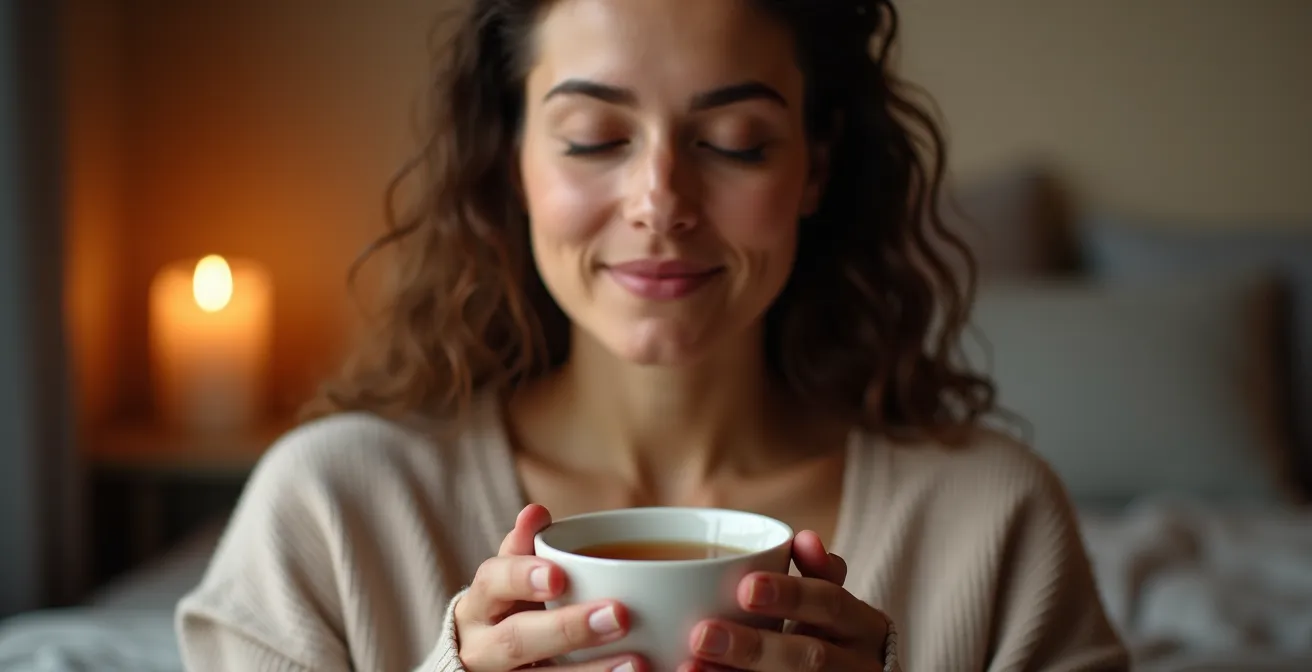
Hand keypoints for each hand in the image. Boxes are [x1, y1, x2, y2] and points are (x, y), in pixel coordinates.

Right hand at [454, 504, 644, 671]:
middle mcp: (481, 647)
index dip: (521, 577)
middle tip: (619, 615)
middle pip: (516, 641)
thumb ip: (523, 548)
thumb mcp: (509, 579)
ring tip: (636, 662)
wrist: (483, 663)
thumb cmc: (507, 609)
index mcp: (481, 605)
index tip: (558, 576)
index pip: (491, 583)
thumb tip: (535, 512)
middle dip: (568, 629)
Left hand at [682, 531, 891, 671]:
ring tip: (689, 666)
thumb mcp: (832, 604)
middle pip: (810, 658)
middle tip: (701, 633)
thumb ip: (818, 572)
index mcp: (864, 625)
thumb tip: (803, 539)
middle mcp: (858, 663)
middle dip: (754, 649)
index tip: (745, 588)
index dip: (791, 596)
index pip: (830, 603)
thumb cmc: (832, 634)